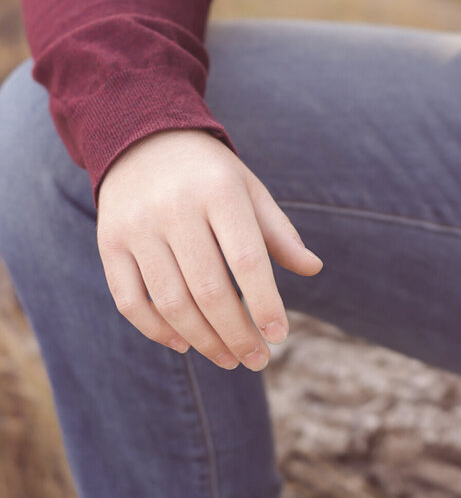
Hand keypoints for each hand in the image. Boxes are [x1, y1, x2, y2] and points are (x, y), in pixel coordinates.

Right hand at [96, 128, 323, 369]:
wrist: (142, 139)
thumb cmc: (210, 173)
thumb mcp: (249, 188)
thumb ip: (278, 230)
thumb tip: (313, 268)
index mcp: (219, 191)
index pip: (246, 259)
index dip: (264, 303)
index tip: (279, 336)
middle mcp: (175, 209)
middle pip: (208, 290)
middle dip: (236, 333)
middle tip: (256, 359)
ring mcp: (137, 227)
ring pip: (170, 302)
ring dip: (202, 340)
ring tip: (228, 358)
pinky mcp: (110, 243)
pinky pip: (130, 301)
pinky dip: (156, 330)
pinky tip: (184, 343)